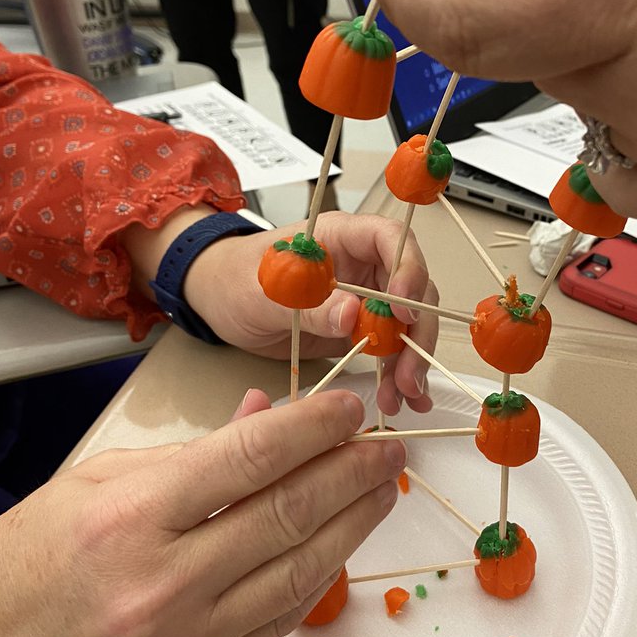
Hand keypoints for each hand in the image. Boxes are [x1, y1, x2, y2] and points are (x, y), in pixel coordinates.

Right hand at [0, 387, 405, 636]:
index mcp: (134, 516)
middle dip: (351, 473)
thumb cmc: (31, 559)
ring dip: (353, 525)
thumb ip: (192, 450)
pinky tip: (341, 544)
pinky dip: (316, 577)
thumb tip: (265, 414)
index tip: (348, 408)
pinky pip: (277, 621)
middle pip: (288, 514)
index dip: (313, 427)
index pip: (251, 457)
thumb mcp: (100, 478)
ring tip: (383, 489)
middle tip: (386, 447)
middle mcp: (165, 580)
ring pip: (299, 572)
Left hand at [183, 211, 437, 413]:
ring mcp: (365, 298)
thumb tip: (352, 314)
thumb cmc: (236, 279)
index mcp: (341, 238)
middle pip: (412, 289)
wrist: (220, 300)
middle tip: (408, 373)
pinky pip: (389, 349)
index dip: (408, 270)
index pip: (390, 240)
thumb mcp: (265, 291)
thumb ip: (308, 303)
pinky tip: (400, 398)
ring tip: (403, 396)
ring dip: (410, 360)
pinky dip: (397, 373)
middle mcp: (363, 265)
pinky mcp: (360, 329)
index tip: (404, 310)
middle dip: (415, 333)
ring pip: (406, 324)